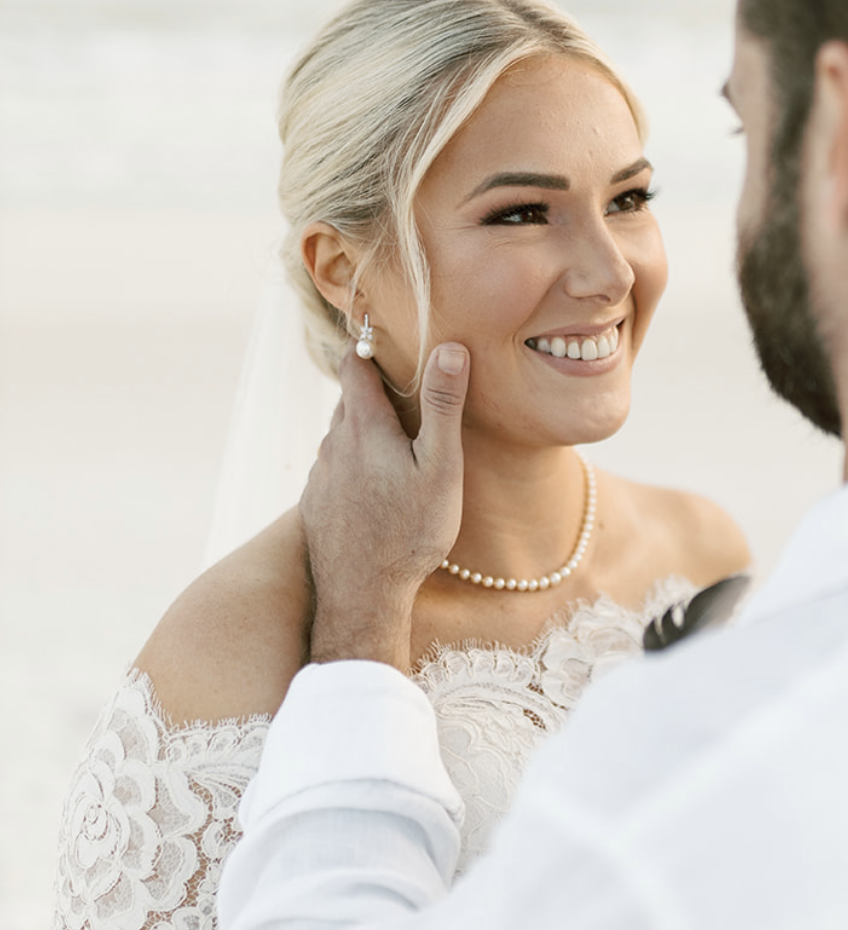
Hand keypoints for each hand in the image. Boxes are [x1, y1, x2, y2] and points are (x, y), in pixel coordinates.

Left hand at [301, 343, 469, 670]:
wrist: (361, 595)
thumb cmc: (409, 532)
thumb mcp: (439, 467)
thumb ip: (442, 407)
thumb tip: (449, 348)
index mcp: (363, 427)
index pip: (356, 366)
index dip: (368, 347)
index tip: (381, 334)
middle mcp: (333, 445)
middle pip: (349, 401)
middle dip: (372, 391)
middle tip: (404, 391)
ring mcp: (320, 477)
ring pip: (340, 437)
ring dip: (362, 432)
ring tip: (394, 444)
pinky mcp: (315, 506)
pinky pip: (334, 471)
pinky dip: (353, 467)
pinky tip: (376, 490)